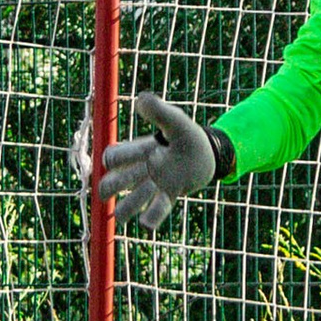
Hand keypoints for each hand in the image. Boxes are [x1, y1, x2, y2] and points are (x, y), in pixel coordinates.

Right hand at [98, 90, 220, 231]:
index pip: (111, 158)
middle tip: (125, 184)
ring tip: (128, 210)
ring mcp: (153, 186)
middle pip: (111, 183)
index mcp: (138, 151)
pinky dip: (150, 218)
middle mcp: (141, 170)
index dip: (115, 160)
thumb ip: (159, 112)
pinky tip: (147, 221)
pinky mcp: (168, 197)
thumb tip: (140, 99)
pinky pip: (154, 212)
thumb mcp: (176, 121)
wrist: (209, 154)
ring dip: (126, 207)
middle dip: (111, 187)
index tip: (138, 154)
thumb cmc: (188, 135)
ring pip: (128, 203)